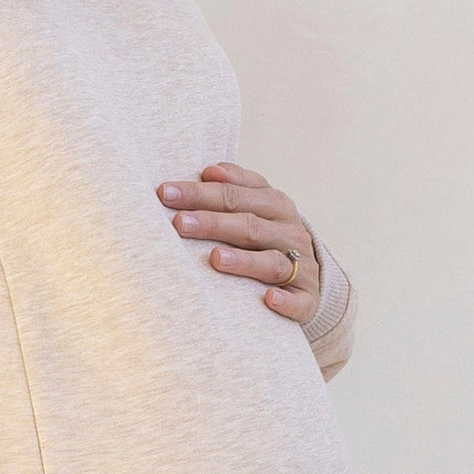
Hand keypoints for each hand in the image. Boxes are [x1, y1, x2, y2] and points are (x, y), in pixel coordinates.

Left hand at [157, 161, 320, 323]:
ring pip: (272, 262)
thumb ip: (234, 186)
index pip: (235, 194)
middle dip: (213, 223)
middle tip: (180, 224)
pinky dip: (286, 301)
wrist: (307, 275)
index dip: (200, 193)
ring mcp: (300, 267)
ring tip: (216, 258)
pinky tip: (268, 299)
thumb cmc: (267, 237)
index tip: (166, 193)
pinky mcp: (307, 299)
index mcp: (275, 204)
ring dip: (245, 261)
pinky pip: (299, 301)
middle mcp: (290, 233)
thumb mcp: (255, 206)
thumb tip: (209, 172)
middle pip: (250, 225)